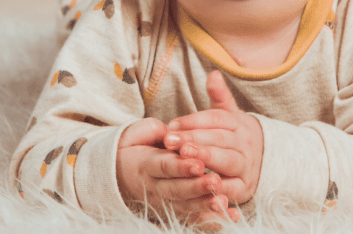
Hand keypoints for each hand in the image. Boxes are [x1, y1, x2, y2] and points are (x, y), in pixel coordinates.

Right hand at [116, 117, 233, 223]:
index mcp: (146, 165)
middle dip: (196, 187)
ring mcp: (164, 201)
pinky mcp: (174, 210)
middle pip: (176, 189)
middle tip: (215, 182)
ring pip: (185, 206)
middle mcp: (154, 187)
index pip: (164, 167)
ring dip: (204, 205)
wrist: (120, 170)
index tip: (199, 164)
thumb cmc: (137, 146)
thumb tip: (171, 131)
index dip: (181, 167)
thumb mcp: (140, 134)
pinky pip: (193, 217)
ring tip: (223, 202)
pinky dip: (212, 220)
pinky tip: (231, 217)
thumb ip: (156, 131)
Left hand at [164, 70, 263, 210]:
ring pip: (227, 160)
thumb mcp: (229, 116)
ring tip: (184, 156)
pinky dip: (217, 187)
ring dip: (206, 158)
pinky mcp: (245, 188)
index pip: (217, 119)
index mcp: (239, 124)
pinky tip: (199, 184)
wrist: (262, 163)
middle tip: (171, 140)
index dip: (194, 121)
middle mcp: (246, 143)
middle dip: (195, 139)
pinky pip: (232, 188)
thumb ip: (219, 97)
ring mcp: (247, 166)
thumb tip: (213, 74)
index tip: (172, 125)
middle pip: (221, 138)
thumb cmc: (234, 137)